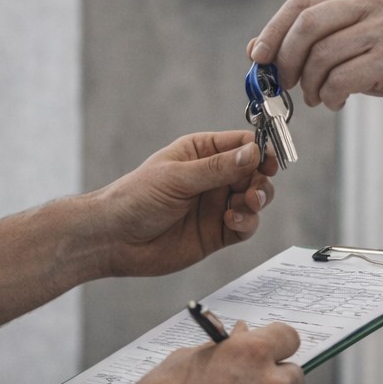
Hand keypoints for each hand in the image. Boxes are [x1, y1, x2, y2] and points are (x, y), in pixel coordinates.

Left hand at [94, 131, 277, 277]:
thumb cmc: (135, 198)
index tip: (269, 160)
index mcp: (201, 152)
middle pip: (254, 173)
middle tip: (254, 189)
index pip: (241, 144)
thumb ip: (217, 168)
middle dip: (261, 179)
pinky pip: (245, 225)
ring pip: (254, 199)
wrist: (113, 239)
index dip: (259, 150)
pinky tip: (232, 221)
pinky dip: (247, 222)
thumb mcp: (176, 177)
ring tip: (246, 204)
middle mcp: (213, 177)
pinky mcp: (217, 233)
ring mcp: (216, 205)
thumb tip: (252, 153)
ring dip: (257, 201)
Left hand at [249, 0, 382, 117]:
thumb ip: (313, 38)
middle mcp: (372, 2)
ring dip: (309, 84)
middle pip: (308, 25)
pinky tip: (335, 101)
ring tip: (315, 97)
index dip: (274, 29)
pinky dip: (330, 95)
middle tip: (284, 82)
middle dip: (287, 58)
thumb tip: (256, 49)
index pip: (302, 2)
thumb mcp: (353, 37)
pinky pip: (342, 79)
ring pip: (323, 55)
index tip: (258, 55)